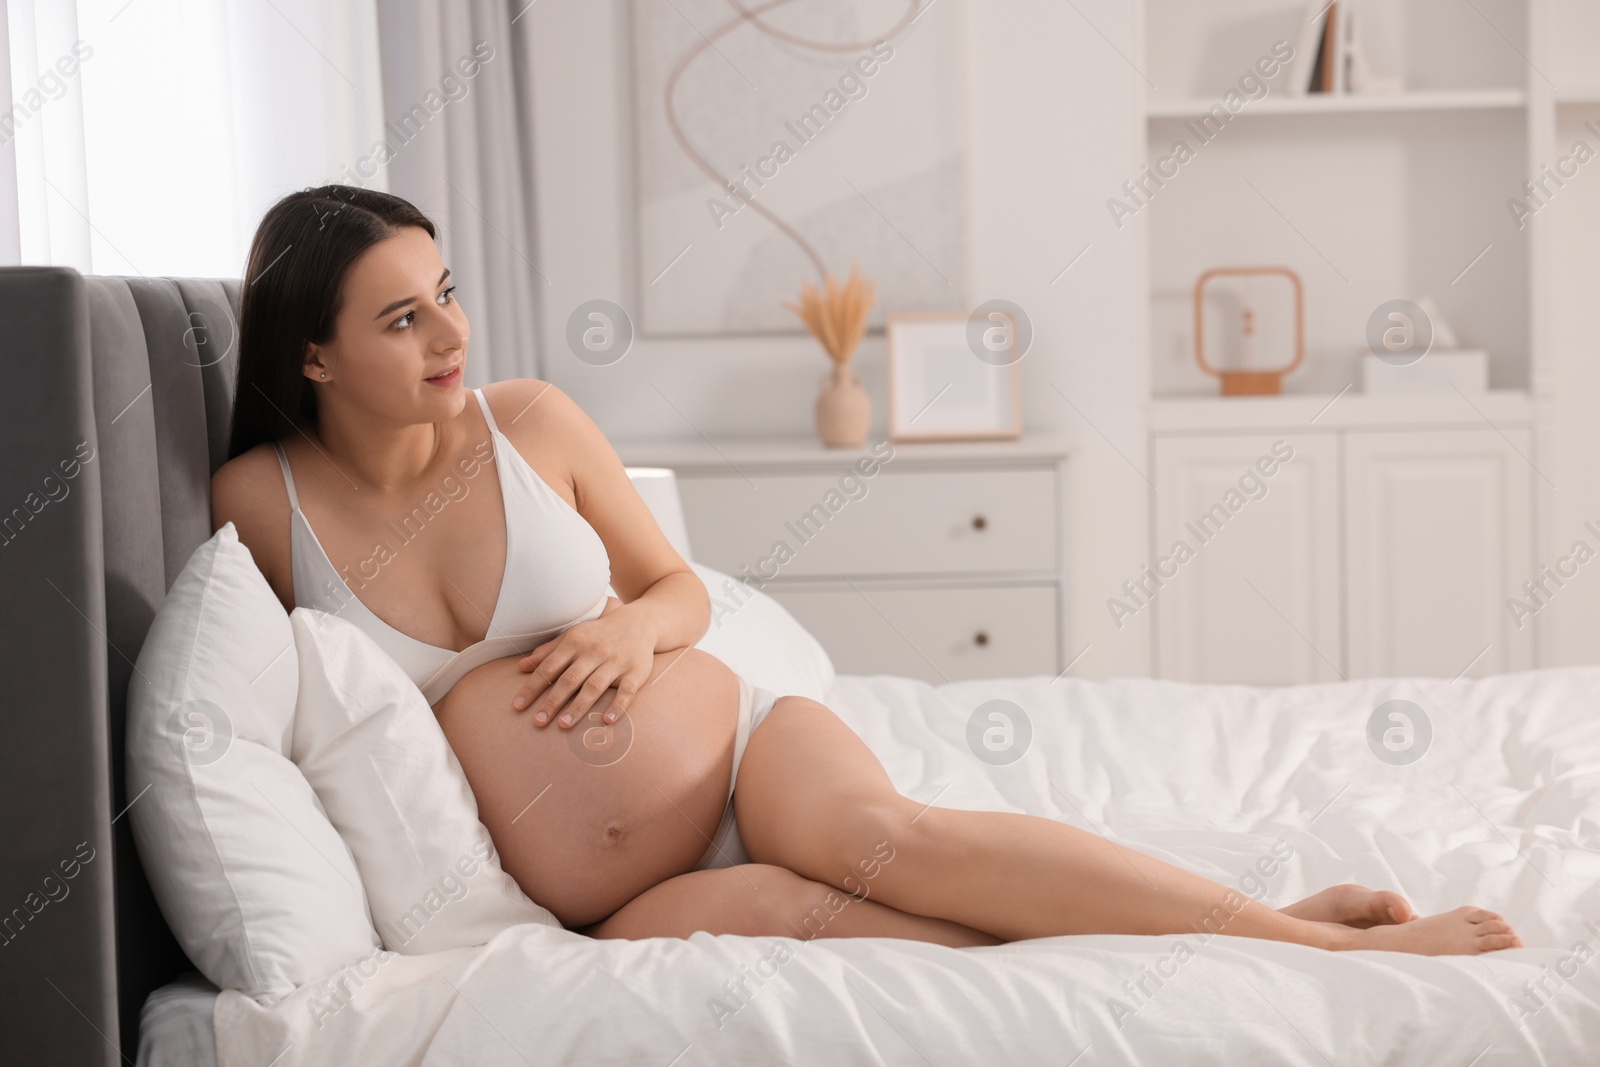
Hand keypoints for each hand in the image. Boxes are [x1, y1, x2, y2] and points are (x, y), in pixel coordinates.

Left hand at [514, 598, 654, 728]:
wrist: (638, 622)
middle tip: (538, 722)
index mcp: (575, 643)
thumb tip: (521, 666)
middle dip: (552, 701)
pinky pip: (627, 691)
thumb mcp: (572, 636)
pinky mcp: (636, 671)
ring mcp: (616, 662)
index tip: (518, 706)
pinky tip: (607, 721)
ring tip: (564, 725)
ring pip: (595, 686)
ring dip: (579, 706)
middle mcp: (594, 652)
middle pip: (570, 679)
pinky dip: (618, 706)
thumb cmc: (598, 634)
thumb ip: (547, 652)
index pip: (549, 667)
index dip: (532, 687)